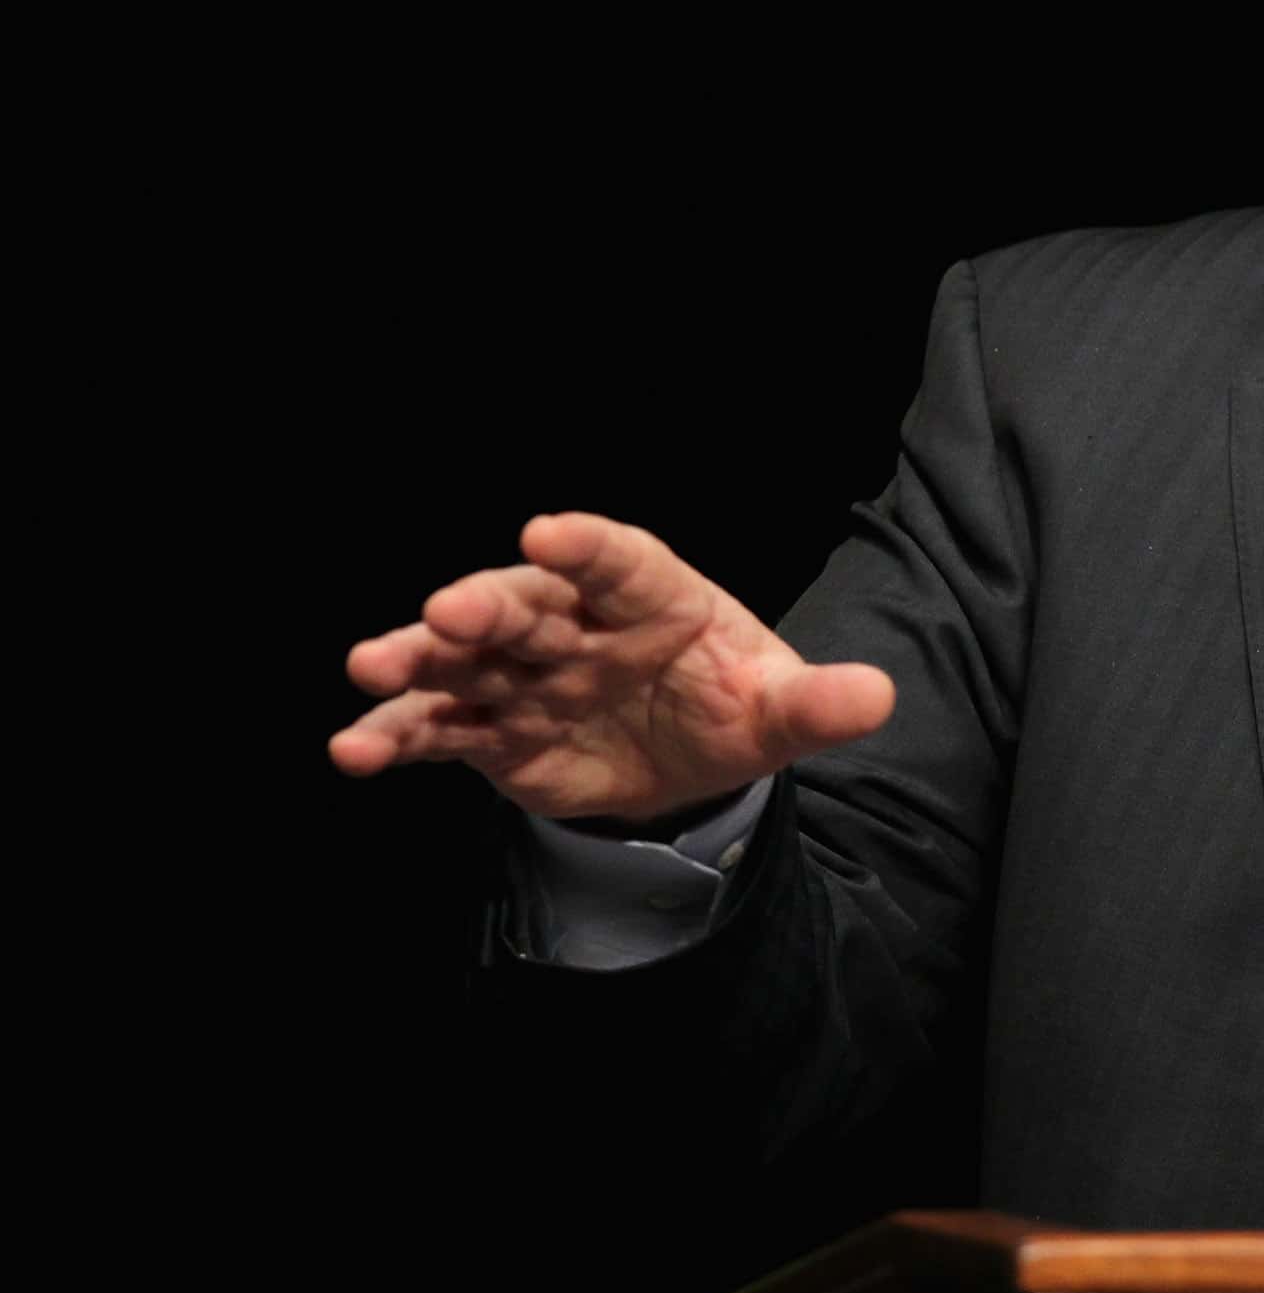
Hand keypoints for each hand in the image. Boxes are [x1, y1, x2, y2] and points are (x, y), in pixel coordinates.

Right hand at [330, 512, 893, 822]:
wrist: (688, 761)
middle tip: (446, 610)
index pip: (620, 560)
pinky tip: (354, 749)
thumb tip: (879, 697)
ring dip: (417, 660)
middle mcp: (577, 625)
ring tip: (370, 667)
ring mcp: (527, 677)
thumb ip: (820, 702)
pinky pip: (439, 728)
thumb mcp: (782, 708)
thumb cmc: (731, 703)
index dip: (586, 545)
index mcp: (653, 597)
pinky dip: (396, 734)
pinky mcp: (493, 732)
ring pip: (464, 660)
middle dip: (485, 605)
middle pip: (526, 604)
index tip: (548, 531)